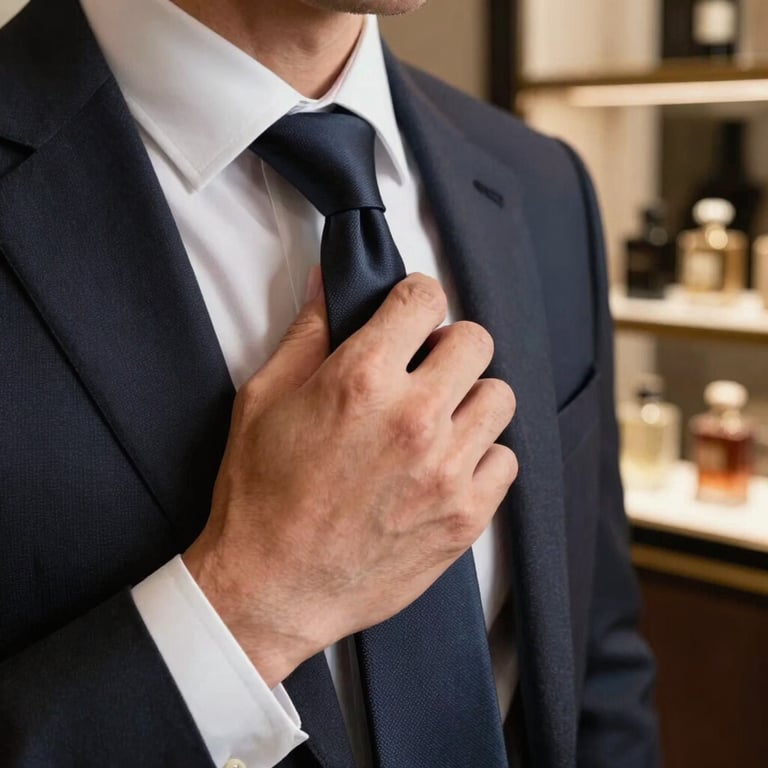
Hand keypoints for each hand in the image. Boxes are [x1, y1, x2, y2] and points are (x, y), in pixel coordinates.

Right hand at [183, 270, 517, 686]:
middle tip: (424, 368)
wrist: (270, 590)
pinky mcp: (465, 517)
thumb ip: (306, 334)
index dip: (416, 299)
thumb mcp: (263, 399)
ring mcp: (446, 470)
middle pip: (476, 341)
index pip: (425, 298)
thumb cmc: (259, 495)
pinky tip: (446, 466)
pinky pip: (505, 460)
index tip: (409, 315)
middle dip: (449, 345)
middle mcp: (414, 418)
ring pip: (499, 397)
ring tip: (438, 419)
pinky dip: (481, 456)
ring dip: (470, 399)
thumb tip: (331, 282)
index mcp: (361, 379)